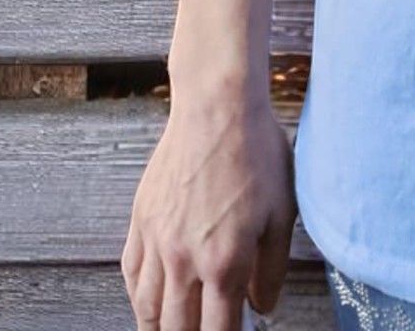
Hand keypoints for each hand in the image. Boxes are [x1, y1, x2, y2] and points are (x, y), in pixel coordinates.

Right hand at [121, 86, 296, 329]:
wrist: (218, 105)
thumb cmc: (257, 152)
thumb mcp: (284, 211)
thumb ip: (273, 268)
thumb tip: (263, 308)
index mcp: (224, 263)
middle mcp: (183, 260)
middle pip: (177, 329)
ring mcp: (157, 242)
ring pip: (146, 310)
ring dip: (159, 328)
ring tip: (174, 329)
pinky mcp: (141, 221)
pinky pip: (131, 275)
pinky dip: (138, 297)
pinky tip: (149, 300)